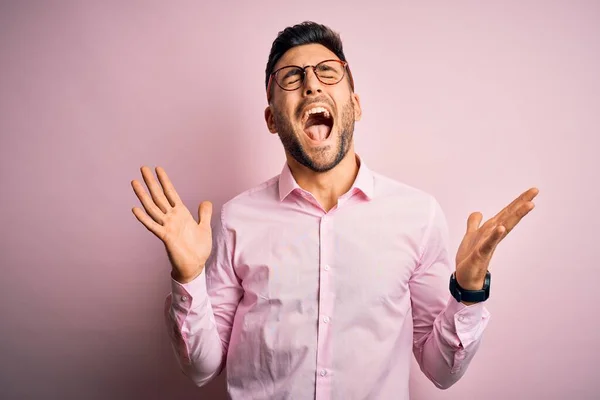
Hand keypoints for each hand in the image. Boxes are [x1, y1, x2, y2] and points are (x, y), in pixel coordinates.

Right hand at [131, 166, 212, 282]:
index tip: (158, 168)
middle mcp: (172, 217)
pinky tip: (135, 208)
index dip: (165, 181)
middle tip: (143, 168)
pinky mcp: (165, 237)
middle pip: (159, 196)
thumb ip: (204, 214)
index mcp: (181, 213)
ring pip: (153, 207)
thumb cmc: (199, 248)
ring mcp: (167, 226)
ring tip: (135, 182)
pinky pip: (152, 226)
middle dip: (151, 182)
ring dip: (143, 195)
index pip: (171, 193)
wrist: (195, 266)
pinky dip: (143, 218)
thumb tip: (206, 201)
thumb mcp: (204, 227)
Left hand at [455, 187, 538, 292]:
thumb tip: (478, 212)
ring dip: (514, 216)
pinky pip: (488, 243)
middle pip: (509, 217)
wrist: (465, 279)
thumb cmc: (470, 258)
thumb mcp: (471, 236)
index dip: (518, 201)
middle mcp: (493, 235)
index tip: (532, 191)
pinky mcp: (481, 254)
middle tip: (535, 192)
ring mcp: (488, 244)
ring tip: (528, 204)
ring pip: (503, 227)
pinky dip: (494, 236)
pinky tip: (501, 228)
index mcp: (491, 230)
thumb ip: (474, 223)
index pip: (506, 213)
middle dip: (521, 204)